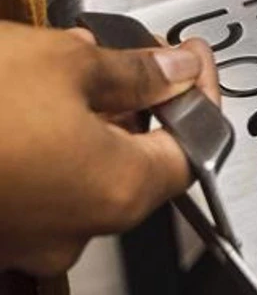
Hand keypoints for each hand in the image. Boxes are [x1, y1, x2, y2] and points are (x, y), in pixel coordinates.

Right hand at [0, 21, 218, 275]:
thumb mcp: (63, 63)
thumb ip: (133, 72)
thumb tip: (174, 70)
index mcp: (119, 193)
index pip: (192, 149)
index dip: (199, 96)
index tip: (191, 56)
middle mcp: (77, 234)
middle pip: (135, 163)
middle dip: (135, 101)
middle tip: (127, 51)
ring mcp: (23, 243)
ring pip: (78, 173)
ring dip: (83, 117)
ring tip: (61, 62)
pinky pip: (31, 186)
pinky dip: (38, 143)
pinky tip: (16, 97)